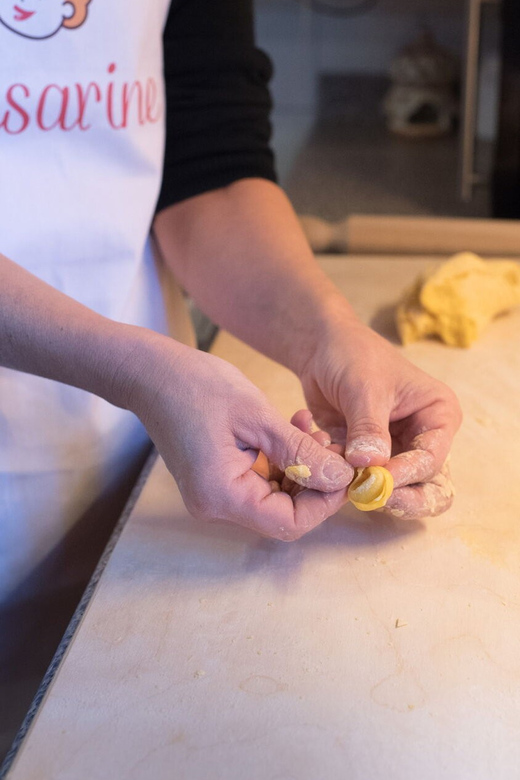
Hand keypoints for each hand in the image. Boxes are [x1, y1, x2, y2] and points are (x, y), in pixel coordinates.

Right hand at [126, 334, 353, 539]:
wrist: (150, 374)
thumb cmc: (196, 386)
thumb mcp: (257, 416)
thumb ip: (301, 452)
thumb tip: (341, 478)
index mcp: (221, 494)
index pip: (288, 523)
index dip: (324, 502)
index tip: (346, 471)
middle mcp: (215, 505)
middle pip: (283, 514)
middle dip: (315, 482)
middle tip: (333, 444)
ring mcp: (213, 495)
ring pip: (274, 498)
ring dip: (300, 468)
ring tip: (310, 428)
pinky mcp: (215, 480)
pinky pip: (259, 483)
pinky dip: (281, 462)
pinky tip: (291, 430)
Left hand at [298, 320, 461, 518]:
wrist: (320, 349)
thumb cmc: (352, 356)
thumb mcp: (364, 388)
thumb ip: (369, 428)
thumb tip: (371, 465)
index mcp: (438, 416)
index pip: (431, 459)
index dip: (407, 475)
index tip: (379, 481)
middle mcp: (422, 438)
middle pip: (427, 487)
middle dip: (401, 498)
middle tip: (371, 498)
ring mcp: (396, 451)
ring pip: (394, 490)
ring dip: (364, 485)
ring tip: (338, 465)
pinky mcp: (368, 458)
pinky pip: (360, 480)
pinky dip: (342, 475)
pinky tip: (324, 448)